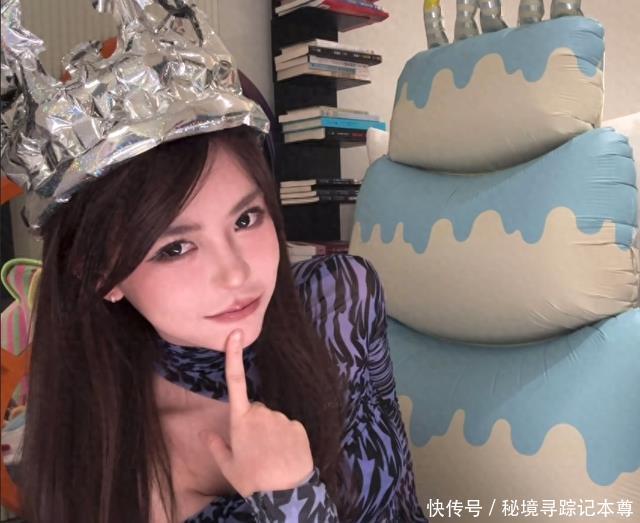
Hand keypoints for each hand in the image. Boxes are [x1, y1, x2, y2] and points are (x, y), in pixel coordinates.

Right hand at [207, 329, 313, 496]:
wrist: (285, 495)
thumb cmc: (253, 481)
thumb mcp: (229, 467)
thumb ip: (216, 447)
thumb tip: (204, 434)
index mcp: (240, 420)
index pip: (235, 381)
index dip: (233, 355)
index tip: (235, 333)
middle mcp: (261, 412)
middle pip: (256, 410)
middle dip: (254, 423)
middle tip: (256, 450)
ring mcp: (282, 417)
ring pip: (273, 420)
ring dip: (271, 432)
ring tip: (272, 457)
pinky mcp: (298, 425)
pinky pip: (289, 428)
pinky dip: (287, 438)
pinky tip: (286, 456)